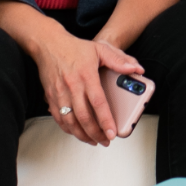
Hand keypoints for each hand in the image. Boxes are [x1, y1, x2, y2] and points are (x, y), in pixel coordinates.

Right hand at [31, 27, 143, 145]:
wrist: (49, 44)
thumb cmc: (75, 47)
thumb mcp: (101, 49)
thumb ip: (119, 60)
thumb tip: (136, 69)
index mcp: (87, 76)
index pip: (98, 103)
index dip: (106, 120)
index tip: (112, 132)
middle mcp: (72, 87)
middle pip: (84, 117)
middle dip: (95, 133)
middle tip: (106, 141)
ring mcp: (59, 93)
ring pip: (70, 121)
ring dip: (81, 134)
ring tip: (94, 141)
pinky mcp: (50, 97)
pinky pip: (58, 118)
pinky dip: (68, 129)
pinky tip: (77, 132)